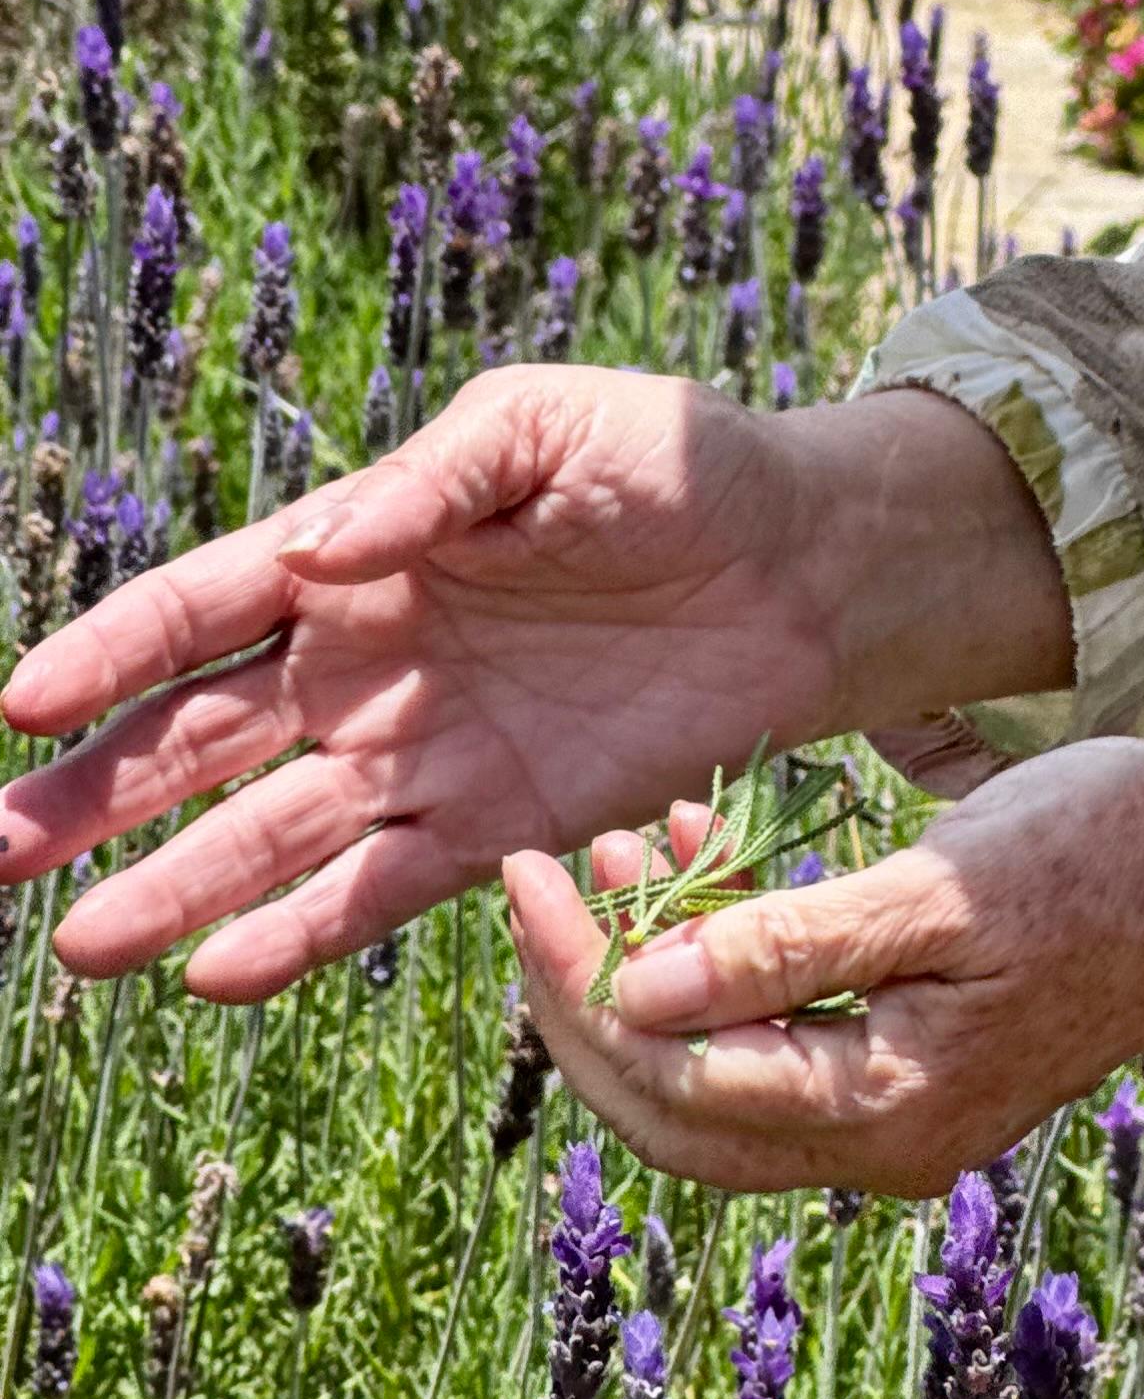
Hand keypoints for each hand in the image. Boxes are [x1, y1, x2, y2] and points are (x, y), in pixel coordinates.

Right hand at [0, 371, 1063, 1000]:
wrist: (810, 563)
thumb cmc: (678, 463)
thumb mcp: (550, 425)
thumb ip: (434, 479)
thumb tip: (330, 541)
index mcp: (358, 553)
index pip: (204, 606)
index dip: (113, 651)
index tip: (24, 705)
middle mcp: (367, 662)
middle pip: (200, 738)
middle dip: (94, 795)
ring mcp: (425, 750)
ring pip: (268, 832)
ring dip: (175, 886)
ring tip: (78, 944)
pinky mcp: (501, 823)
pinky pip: (380, 888)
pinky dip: (302, 932)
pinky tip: (220, 974)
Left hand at [502, 727, 1143, 1194]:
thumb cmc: (1114, 851)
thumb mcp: (943, 883)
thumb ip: (787, 945)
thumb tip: (633, 996)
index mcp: (890, 1110)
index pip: (673, 1074)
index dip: (577, 978)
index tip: (527, 870)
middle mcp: (888, 1140)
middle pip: (674, 1107)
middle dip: (586, 992)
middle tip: (540, 871)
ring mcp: (908, 1110)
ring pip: (720, 1076)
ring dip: (650, 972)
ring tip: (622, 843)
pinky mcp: (926, 1062)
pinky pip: (782, 1042)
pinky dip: (723, 967)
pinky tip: (705, 864)